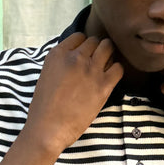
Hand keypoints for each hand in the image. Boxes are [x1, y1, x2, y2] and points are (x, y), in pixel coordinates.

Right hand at [23, 33, 123, 156]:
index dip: (84, 45)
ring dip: (108, 55)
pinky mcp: (103, 85)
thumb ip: (61, 63)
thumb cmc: (44, 107)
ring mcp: (90, 70)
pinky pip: (119, 68)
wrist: (48, 128)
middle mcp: (75, 58)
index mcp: (57, 54)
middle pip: (95, 41)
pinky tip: (110, 79)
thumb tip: (76, 59)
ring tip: (105, 66)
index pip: (79, 36)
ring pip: (108, 48)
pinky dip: (116, 70)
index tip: (84, 55)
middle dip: (97, 49)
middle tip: (96, 62)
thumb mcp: (47, 75)